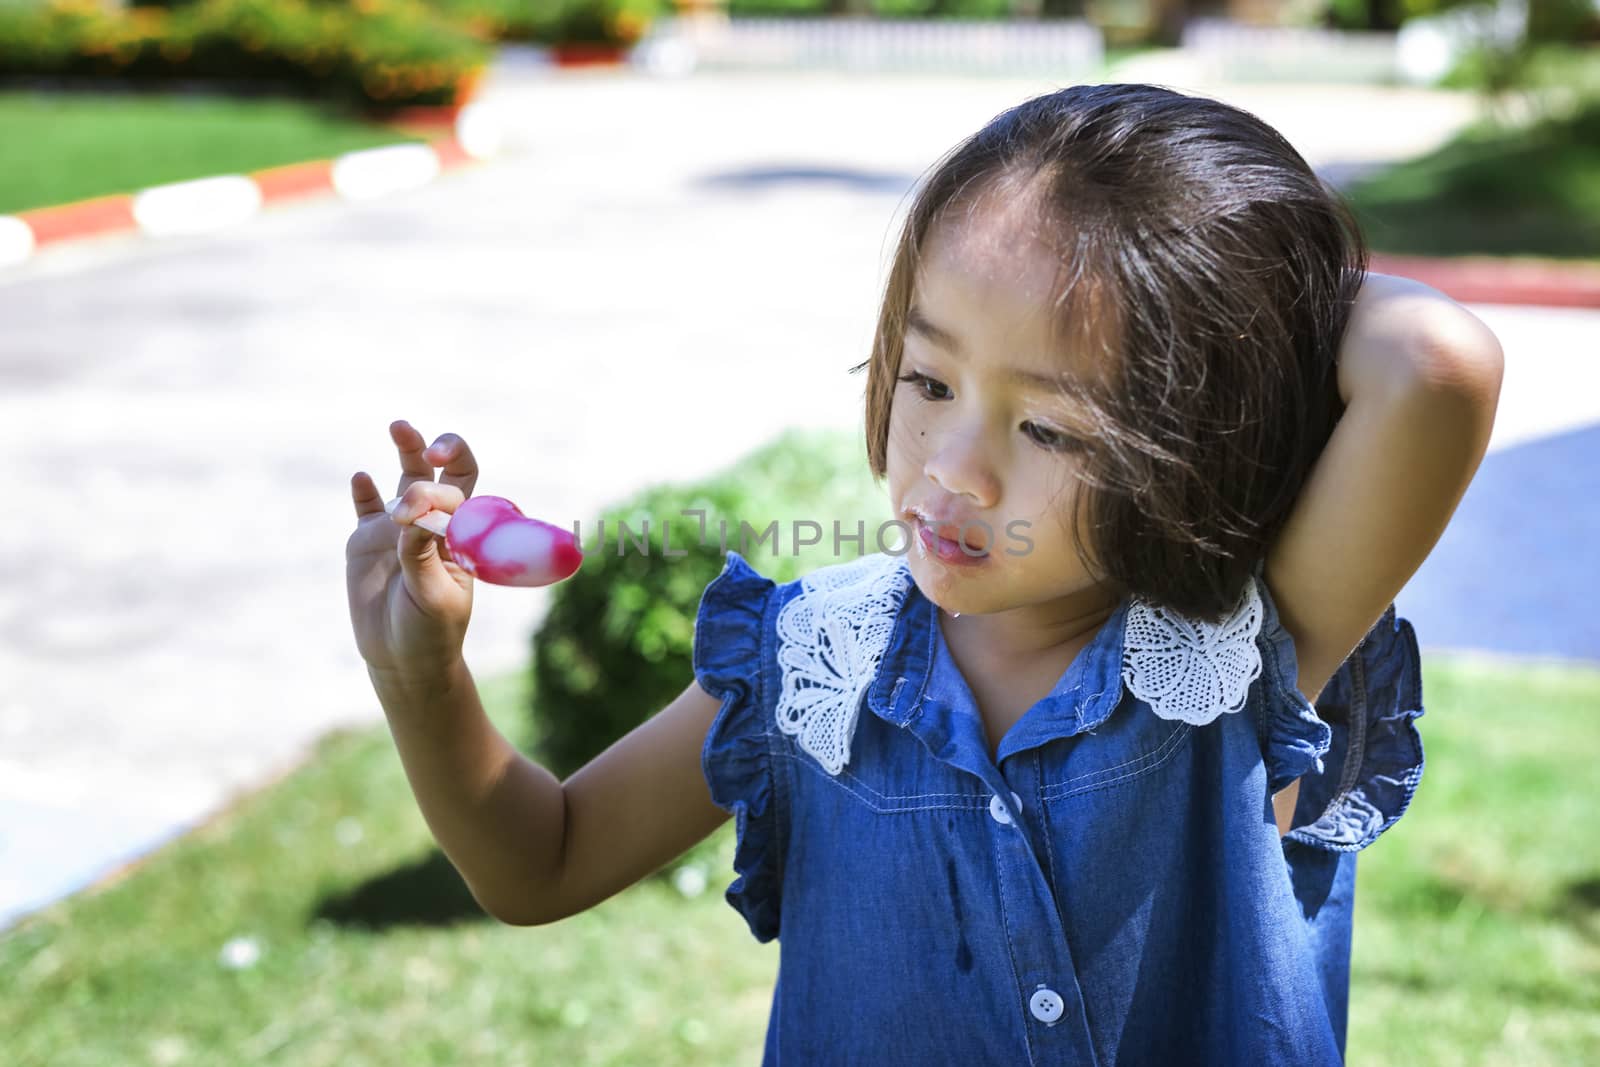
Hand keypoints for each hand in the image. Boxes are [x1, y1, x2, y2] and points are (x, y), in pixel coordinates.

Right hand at [346, 420, 479, 681]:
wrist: (403, 659)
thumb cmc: (432, 629)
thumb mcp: (433, 595)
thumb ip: (421, 554)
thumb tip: (411, 515)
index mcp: (462, 534)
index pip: (461, 491)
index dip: (451, 479)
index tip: (435, 483)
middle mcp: (433, 523)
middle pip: (442, 472)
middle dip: (439, 447)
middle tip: (426, 444)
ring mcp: (400, 530)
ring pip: (407, 479)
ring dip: (407, 449)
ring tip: (400, 426)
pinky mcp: (367, 542)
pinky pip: (366, 508)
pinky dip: (363, 491)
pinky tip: (362, 479)